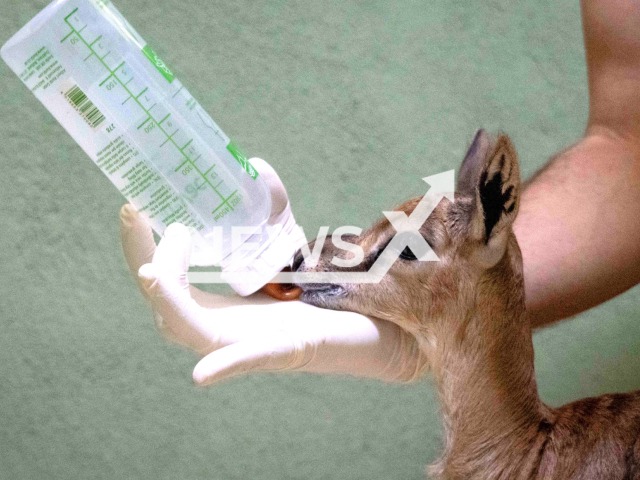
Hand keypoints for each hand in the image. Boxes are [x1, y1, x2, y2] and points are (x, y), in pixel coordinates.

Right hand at [119, 160, 427, 385]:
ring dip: (168, 297)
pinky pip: (253, 362)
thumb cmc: (336, 294)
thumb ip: (268, 225)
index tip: (135, 205)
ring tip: (156, 265)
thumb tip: (255, 168)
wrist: (383, 330)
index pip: (169, 282)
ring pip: (191, 331)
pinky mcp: (292, 351)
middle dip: (143, 258)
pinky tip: (201, 376)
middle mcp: (231, 329)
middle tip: (134, 213)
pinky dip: (226, 366)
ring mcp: (257, 344)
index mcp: (228, 309)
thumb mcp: (289, 257)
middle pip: (167, 305)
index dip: (143, 247)